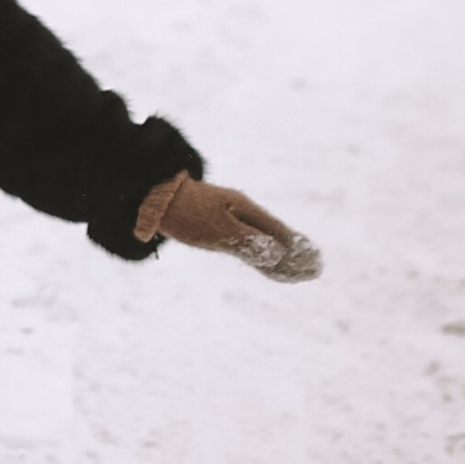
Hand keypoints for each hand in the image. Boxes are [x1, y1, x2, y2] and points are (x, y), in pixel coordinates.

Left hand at [137, 170, 321, 281]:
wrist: (149, 195)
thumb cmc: (184, 211)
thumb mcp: (216, 228)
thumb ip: (247, 242)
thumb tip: (277, 255)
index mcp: (245, 210)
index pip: (279, 233)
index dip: (297, 249)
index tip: (315, 262)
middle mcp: (240, 213)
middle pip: (273, 236)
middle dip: (293, 254)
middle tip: (314, 268)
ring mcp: (227, 218)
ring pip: (259, 241)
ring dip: (277, 255)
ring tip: (294, 268)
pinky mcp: (212, 226)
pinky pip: (244, 242)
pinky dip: (258, 254)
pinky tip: (259, 258)